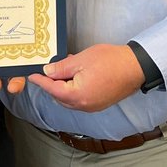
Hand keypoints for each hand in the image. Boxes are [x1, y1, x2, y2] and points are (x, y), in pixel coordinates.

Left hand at [28, 44, 144, 111]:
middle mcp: (84, 105)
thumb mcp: (81, 59)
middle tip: (49, 67)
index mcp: (77, 96)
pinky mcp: (99, 103)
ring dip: (63, 85)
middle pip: (60, 96)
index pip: (52, 89)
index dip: (40, 81)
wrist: (135, 67)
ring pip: (69, 98)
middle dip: (52, 83)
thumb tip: (47, 72)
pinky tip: (76, 74)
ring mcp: (92, 106)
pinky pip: (80, 98)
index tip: (31, 76)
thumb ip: (61, 68)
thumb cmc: (110, 61)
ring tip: (65, 67)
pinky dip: (73, 88)